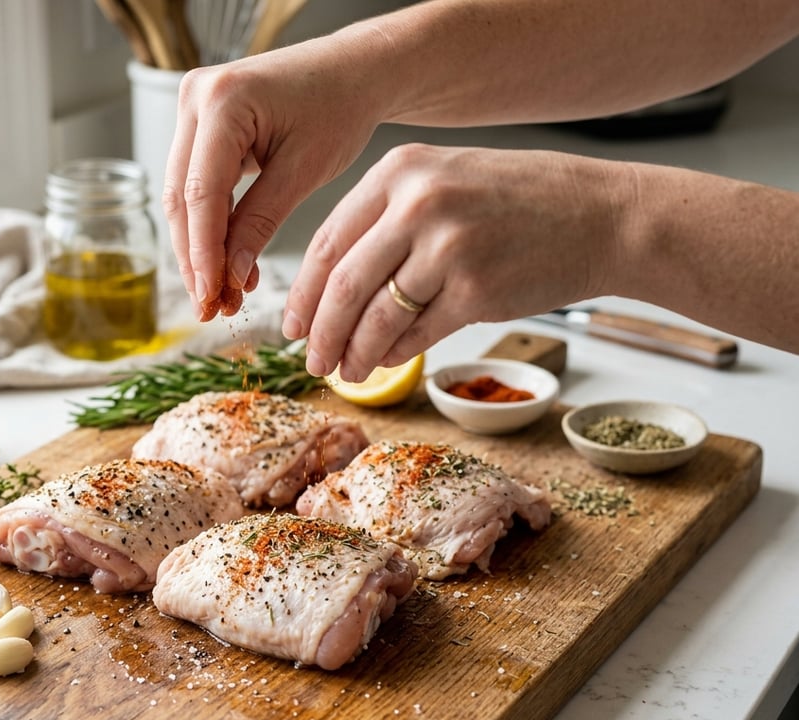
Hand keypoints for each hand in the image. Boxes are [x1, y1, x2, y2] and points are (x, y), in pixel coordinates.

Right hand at [163, 49, 380, 319]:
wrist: (354, 71)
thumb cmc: (340, 108)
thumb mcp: (304, 171)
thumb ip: (260, 222)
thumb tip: (229, 277)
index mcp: (224, 100)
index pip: (201, 192)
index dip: (202, 252)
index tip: (210, 297)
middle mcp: (196, 97)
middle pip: (181, 197)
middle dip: (195, 258)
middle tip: (211, 308)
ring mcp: (192, 107)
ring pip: (181, 195)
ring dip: (198, 248)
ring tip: (220, 296)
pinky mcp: (200, 124)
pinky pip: (195, 183)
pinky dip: (210, 226)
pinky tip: (226, 264)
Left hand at [282, 143, 626, 380]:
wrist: (602, 215)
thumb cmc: (519, 201)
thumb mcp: (444, 182)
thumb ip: (386, 221)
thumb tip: (330, 290)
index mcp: (400, 171)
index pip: (327, 242)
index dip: (303, 294)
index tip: (294, 325)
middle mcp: (419, 204)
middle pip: (342, 286)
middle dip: (320, 333)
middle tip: (312, 360)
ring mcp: (448, 247)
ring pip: (375, 317)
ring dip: (354, 354)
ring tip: (346, 371)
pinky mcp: (476, 290)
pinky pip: (416, 335)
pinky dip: (394, 355)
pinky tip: (385, 362)